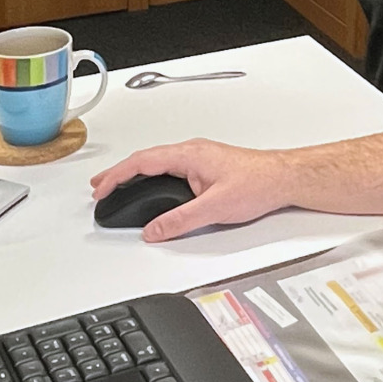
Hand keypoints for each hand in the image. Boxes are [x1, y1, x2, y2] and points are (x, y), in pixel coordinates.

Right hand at [89, 140, 290, 241]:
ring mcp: (199, 157)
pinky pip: (170, 167)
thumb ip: (180, 221)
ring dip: (135, 175)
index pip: (142, 162)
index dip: (117, 176)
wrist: (283, 178)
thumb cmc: (257, 183)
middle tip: (99, 188)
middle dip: (119, 174)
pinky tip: (150, 186)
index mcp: (189, 154)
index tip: (101, 189)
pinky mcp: (206, 166)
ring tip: (117, 188)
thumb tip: (153, 230)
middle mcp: (192, 151)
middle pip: (145, 159)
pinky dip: (152, 176)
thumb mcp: (214, 208)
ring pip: (157, 162)